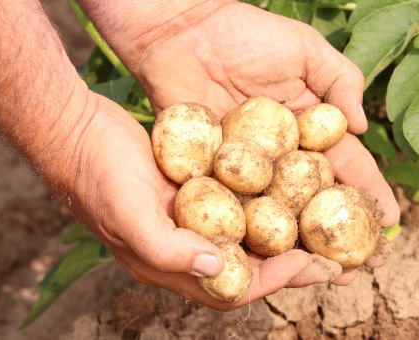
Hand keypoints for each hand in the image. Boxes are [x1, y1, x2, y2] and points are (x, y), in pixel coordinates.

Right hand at [69, 90, 313, 310]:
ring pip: (253, 236)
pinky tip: (295, 190)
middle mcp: (190, 246)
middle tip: (338, 261)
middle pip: (254, 265)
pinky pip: (242, 202)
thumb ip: (167, 247)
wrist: (80, 132)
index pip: (235, 286)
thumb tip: (215, 266)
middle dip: (296, 265)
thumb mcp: (127, 213)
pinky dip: (270, 202)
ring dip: (289, 236)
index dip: (276, 279)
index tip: (311, 263)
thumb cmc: (97, 174)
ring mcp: (196, 217)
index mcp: (172, 265)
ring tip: (326, 230)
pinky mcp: (201, 190)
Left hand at [130, 1, 399, 288]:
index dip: (368, 192)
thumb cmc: (248, 35)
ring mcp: (250, 168)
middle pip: (317, 199)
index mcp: (310, 129)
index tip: (390, 221)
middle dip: (342, 231)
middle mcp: (284, 155)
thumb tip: (363, 127)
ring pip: (282, 213)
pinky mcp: (216, 173)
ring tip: (327, 274)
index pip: (347, 166)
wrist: (184, 33)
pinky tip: (272, 259)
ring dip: (304, 244)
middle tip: (365, 265)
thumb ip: (342, 81)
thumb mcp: (307, 49)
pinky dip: (254, 233)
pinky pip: (239, 206)